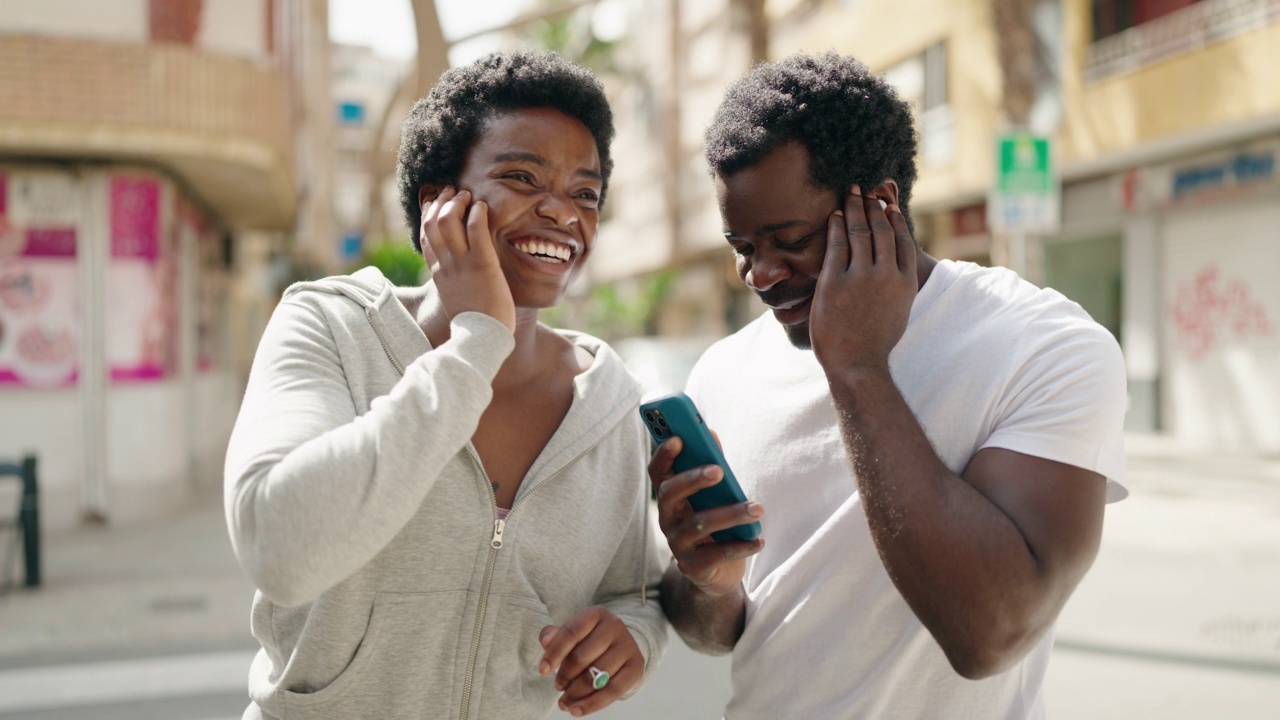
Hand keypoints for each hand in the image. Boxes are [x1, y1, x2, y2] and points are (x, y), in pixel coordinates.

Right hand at [420, 186, 515, 330]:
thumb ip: (454, 286)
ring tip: (468, 195)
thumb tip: (456, 282)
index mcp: (439, 274)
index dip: (428, 215)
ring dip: (457, 203)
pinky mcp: (483, 266)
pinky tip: (483, 206)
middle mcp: (446, 266)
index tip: (436, 202)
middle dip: (441, 202)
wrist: (482, 340)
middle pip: (433, 224)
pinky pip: (476, 232)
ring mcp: (463, 265)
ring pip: (449, 222)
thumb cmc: (475, 326)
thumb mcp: (457, 301)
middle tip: (452, 190)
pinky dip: (477, 214)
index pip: (426, 238)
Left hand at [537, 606, 642, 716]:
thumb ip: (555, 636)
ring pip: (596, 676)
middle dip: (565, 676)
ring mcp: (628, 646)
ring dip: (575, 694)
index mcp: (596, 613)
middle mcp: (615, 626)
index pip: (571, 632)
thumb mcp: (572, 634)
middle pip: (582, 656)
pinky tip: (577, 711)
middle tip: (558, 686)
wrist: (621, 647)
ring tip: (564, 702)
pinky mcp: (636, 667)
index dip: (555, 653)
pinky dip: (592, 704)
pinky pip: (612, 691)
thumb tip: (546, 641)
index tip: (543, 671)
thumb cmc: (588, 641)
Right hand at [649, 436, 763, 596]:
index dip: (663, 455)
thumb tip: (710, 433)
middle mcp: (667, 519)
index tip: (679, 438)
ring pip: (699, 524)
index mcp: (670, 497)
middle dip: (693, 479)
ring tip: (757, 508)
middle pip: (670, 494)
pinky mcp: (692, 567)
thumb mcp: (714, 495)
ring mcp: (677, 544)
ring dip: (731, 513)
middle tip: (719, 470)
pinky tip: (758, 540)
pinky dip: (741, 546)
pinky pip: (716, 554)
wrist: (718, 572)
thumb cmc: (717, 525)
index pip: (658, 472)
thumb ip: (712, 465)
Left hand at [809, 184, 916, 372]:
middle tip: (866, 190)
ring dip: (855, 208)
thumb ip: (896, 287)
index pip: (903, 241)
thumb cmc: (875, 343)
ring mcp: (861, 278)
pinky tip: (835, 216)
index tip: (888, 205)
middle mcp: (887, 276)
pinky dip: (837, 227)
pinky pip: (837, 245)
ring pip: (860, 232)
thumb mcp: (897, 312)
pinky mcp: (836, 282)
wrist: (856, 364)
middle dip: (873, 206)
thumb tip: (892, 272)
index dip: (895, 219)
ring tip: (850, 194)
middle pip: (882, 230)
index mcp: (906, 283)